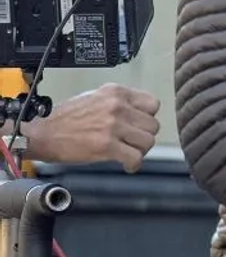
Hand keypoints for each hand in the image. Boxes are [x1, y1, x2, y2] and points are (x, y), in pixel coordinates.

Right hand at [18, 83, 161, 170]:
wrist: (41, 134)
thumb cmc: (64, 119)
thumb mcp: (94, 98)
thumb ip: (118, 103)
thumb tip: (137, 114)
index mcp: (115, 92)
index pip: (152, 104)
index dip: (147, 117)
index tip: (140, 125)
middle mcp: (117, 106)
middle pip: (152, 124)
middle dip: (143, 136)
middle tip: (133, 142)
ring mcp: (113, 126)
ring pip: (148, 141)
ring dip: (140, 150)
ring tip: (129, 152)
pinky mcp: (107, 145)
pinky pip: (135, 157)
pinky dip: (134, 164)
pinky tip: (126, 164)